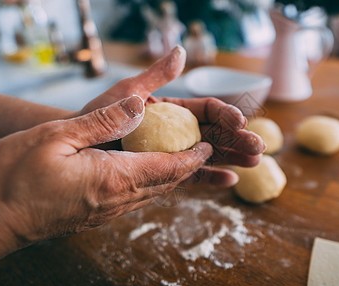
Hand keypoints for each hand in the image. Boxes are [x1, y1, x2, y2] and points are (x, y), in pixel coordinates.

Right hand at [0, 96, 212, 268]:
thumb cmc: (13, 177)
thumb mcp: (56, 136)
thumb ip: (102, 121)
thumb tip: (140, 106)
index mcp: (113, 179)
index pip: (167, 167)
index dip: (193, 157)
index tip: (208, 145)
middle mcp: (116, 201)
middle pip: (165, 183)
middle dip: (190, 167)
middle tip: (206, 150)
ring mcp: (105, 212)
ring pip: (152, 193)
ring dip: (173, 176)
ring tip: (185, 160)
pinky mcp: (94, 216)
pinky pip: (134, 198)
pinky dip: (152, 184)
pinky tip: (148, 173)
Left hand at [77, 46, 265, 184]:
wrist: (79, 146)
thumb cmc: (99, 115)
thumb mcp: (128, 91)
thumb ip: (156, 75)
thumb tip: (180, 52)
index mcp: (173, 110)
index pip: (207, 110)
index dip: (226, 115)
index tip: (240, 121)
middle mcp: (178, 131)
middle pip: (216, 134)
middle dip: (238, 139)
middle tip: (260, 147)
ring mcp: (174, 152)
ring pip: (210, 154)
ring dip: (232, 157)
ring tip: (255, 162)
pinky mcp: (166, 171)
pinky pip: (191, 175)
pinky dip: (210, 178)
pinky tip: (230, 181)